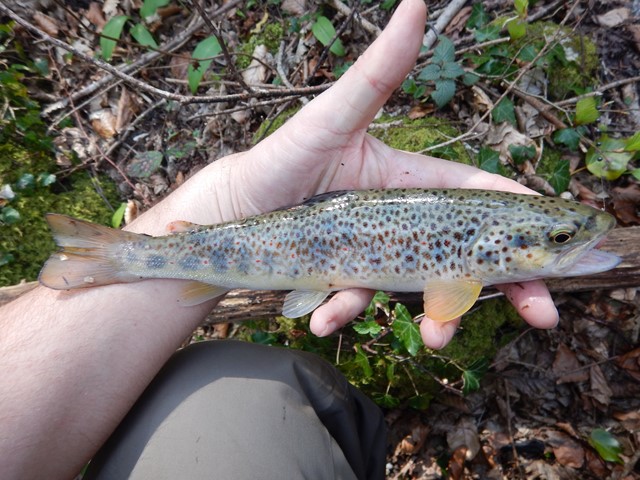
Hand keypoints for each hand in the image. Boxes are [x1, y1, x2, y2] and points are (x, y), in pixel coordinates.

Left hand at [136, 0, 558, 348]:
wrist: (230, 213)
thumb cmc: (281, 159)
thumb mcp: (330, 119)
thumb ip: (375, 75)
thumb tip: (414, 5)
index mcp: (407, 182)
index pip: (474, 195)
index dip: (514, 218)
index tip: (552, 241)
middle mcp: (397, 220)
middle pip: (464, 253)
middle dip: (507, 286)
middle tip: (544, 313)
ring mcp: (372, 253)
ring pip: (418, 289)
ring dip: (436, 318)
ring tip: (436, 340)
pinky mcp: (343, 279)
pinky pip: (357, 302)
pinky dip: (344, 312)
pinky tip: (321, 317)